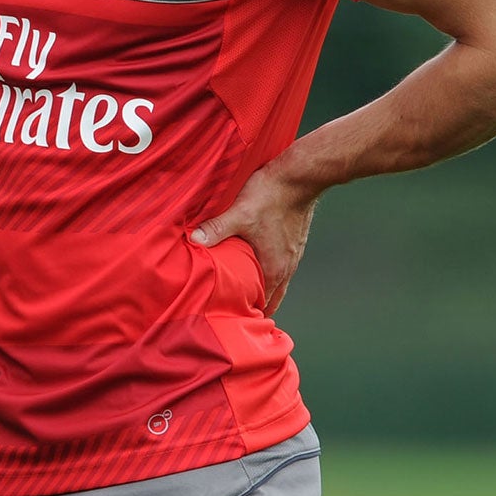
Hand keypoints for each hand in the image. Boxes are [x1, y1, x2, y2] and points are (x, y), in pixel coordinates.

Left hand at [189, 167, 321, 313]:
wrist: (300, 176)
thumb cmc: (271, 195)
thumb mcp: (239, 214)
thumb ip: (216, 229)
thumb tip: (194, 240)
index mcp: (275, 268)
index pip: (264, 303)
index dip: (250, 313)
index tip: (234, 319)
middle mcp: (287, 265)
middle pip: (272, 296)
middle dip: (256, 304)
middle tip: (236, 310)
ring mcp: (293, 253)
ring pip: (277, 280)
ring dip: (262, 287)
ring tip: (243, 291)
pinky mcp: (293, 240)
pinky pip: (280, 264)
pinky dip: (268, 270)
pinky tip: (255, 263)